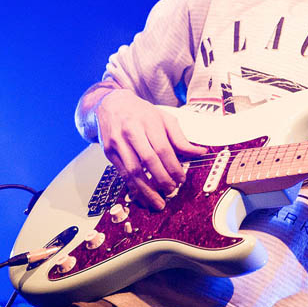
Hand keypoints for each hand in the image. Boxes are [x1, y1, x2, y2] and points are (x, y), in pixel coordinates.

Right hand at [95, 89, 206, 209]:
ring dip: (146, 190)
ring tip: (158, 201)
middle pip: (148, 160)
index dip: (173, 166)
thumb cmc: (140, 112)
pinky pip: (122, 174)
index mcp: (148, 122)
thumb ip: (180, 137)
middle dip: (161, 179)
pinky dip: (133, 187)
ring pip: (132, 171)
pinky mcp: (108, 152)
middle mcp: (131, 132)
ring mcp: (117, 143)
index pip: (163, 148)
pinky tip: (143, 195)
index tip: (181, 179)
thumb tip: (199, 152)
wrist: (110, 104)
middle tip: (172, 190)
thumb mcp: (164, 118)